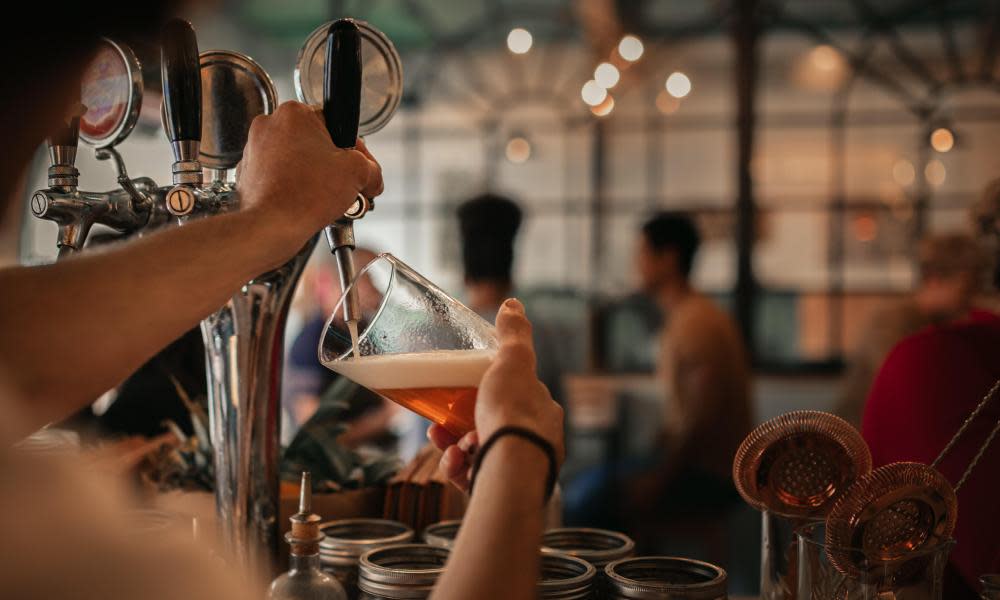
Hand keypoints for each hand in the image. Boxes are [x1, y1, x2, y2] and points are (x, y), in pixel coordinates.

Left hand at [237, 101, 383, 258]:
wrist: (272, 226)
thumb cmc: (306, 196)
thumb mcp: (357, 173)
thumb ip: (372, 168)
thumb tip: (372, 175)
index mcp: (295, 114)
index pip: (335, 124)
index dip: (353, 149)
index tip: (359, 167)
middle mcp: (270, 125)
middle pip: (314, 141)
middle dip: (332, 164)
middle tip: (343, 185)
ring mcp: (255, 149)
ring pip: (296, 158)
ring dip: (313, 175)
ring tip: (323, 196)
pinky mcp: (248, 172)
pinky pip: (279, 175)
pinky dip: (293, 186)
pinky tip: (304, 201)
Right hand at [428, 299, 564, 491]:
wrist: (511, 469)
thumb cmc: (513, 413)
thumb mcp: (512, 362)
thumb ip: (513, 335)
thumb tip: (512, 304)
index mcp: (543, 412)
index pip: (517, 396)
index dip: (487, 392)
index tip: (462, 392)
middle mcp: (537, 442)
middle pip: (492, 426)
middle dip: (461, 424)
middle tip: (440, 425)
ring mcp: (520, 468)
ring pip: (480, 453)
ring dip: (456, 446)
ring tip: (444, 443)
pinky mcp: (504, 491)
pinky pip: (474, 478)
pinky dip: (459, 470)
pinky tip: (454, 464)